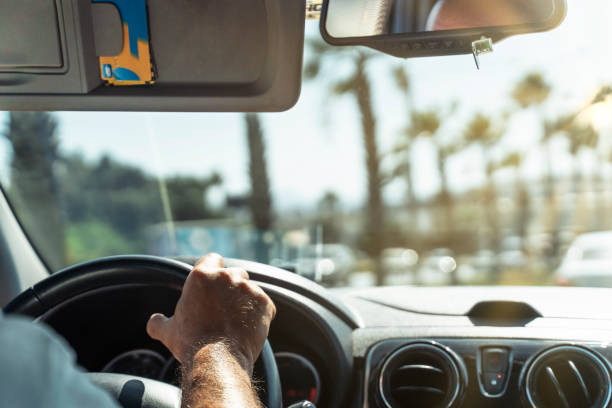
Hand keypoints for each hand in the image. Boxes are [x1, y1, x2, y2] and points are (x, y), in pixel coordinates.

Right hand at [146, 253, 275, 373]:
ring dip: (245, 300)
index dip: (213, 270)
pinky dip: (259, 314)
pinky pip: (264, 304)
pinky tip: (248, 327)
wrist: (218, 360)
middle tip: (224, 307)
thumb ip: (159, 322)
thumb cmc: (191, 343)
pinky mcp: (264, 302)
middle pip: (234, 273)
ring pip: (249, 289)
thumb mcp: (168, 332)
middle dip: (230, 287)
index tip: (212, 284)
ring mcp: (248, 289)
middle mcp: (227, 276)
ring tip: (236, 320)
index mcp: (202, 275)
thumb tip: (154, 321)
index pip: (212, 259)